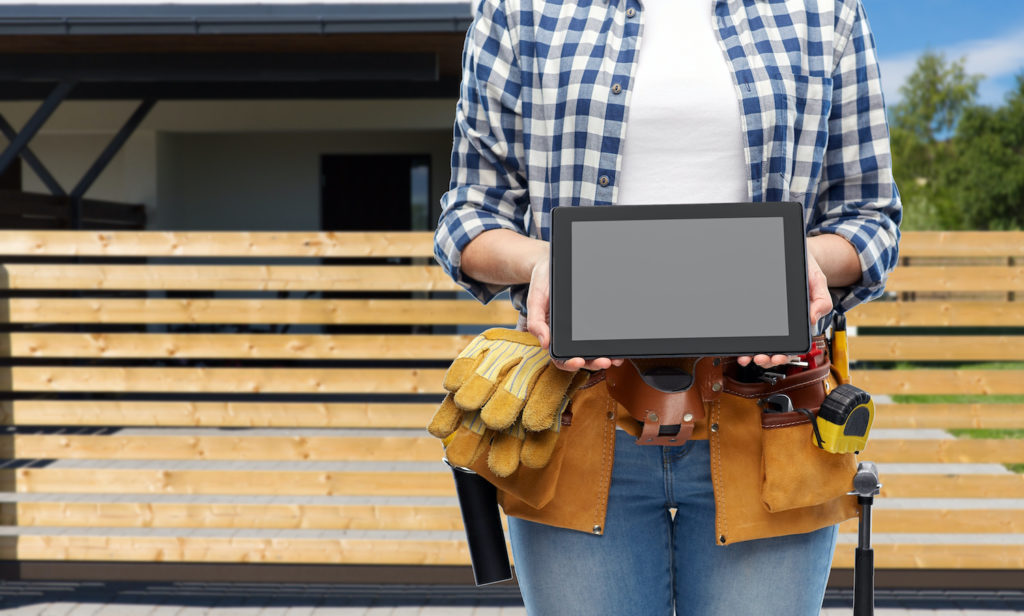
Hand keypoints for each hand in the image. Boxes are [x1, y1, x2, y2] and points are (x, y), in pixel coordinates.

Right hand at [525, 255, 623, 371]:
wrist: (550, 264)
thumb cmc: (541, 283)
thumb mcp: (535, 300)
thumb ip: (536, 322)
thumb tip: (545, 343)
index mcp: (551, 334)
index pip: (560, 357)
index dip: (570, 363)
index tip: (578, 361)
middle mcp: (567, 335)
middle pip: (581, 357)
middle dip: (593, 362)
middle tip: (605, 361)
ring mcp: (579, 329)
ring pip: (592, 349)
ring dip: (604, 355)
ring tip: (616, 358)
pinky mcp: (591, 319)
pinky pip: (600, 334)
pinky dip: (610, 342)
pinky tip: (618, 344)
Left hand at [737, 249, 831, 368]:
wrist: (795, 254)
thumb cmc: (807, 269)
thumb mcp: (819, 281)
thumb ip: (822, 300)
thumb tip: (813, 320)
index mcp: (800, 321)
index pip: (792, 344)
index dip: (783, 355)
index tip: (775, 357)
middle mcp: (784, 323)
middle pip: (775, 348)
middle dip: (766, 358)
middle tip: (759, 358)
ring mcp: (771, 319)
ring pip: (762, 342)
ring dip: (753, 352)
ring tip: (747, 357)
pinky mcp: (759, 311)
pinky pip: (751, 328)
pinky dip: (745, 338)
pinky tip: (740, 343)